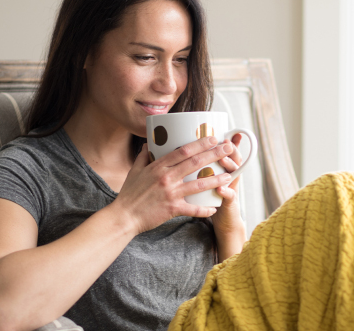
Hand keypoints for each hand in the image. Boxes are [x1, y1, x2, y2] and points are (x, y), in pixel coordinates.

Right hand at [112, 136, 235, 234]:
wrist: (124, 216)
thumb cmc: (129, 194)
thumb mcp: (135, 171)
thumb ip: (143, 157)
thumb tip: (148, 144)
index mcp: (158, 166)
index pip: (182, 151)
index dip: (199, 143)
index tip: (212, 137)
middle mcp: (166, 178)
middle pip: (194, 163)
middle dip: (214, 154)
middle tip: (228, 148)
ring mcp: (170, 194)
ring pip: (198, 184)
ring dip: (216, 179)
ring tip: (229, 175)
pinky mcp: (172, 209)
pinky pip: (193, 209)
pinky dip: (205, 209)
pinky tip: (215, 207)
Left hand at [213, 134, 246, 257]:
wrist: (224, 219)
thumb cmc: (212, 198)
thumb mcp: (209, 180)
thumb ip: (203, 165)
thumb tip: (187, 147)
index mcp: (224, 169)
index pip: (226, 152)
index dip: (224, 141)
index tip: (219, 131)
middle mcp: (230, 176)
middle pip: (233, 159)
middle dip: (226, 150)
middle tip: (223, 141)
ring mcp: (232, 189)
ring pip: (233, 175)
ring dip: (228, 167)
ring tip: (222, 161)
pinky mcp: (231, 203)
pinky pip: (230, 197)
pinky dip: (226, 192)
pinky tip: (221, 190)